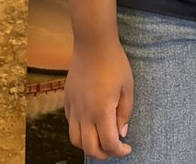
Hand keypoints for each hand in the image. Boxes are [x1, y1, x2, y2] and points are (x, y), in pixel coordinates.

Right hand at [64, 40, 133, 159]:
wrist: (93, 43)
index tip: (127, 148)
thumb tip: (121, 133)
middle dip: (104, 154)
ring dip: (88, 146)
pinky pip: (70, 124)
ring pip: (75, 140)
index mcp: (101, 111)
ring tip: (101, 141)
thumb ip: (125, 113)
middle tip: (115, 149)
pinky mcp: (67, 100)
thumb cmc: (114, 62)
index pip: (109, 143)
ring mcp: (73, 107)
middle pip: (90, 148)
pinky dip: (80, 132)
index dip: (119, 151)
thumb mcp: (128, 87)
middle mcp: (84, 114)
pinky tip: (90, 124)